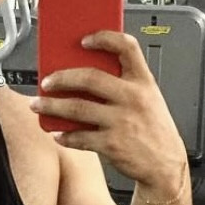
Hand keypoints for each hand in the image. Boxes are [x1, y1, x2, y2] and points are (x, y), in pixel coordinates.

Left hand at [30, 30, 187, 191]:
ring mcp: (121, 121)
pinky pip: (79, 137)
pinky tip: (57, 134)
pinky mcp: (111, 144)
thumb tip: (87, 77)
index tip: (85, 40)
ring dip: (52, 106)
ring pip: (77, 108)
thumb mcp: (149, 99)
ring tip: (38, 105)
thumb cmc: (155, 131)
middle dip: (62, 78)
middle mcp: (132, 98)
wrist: (166, 165)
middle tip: (46, 81)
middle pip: (90, 78)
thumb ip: (125, 85)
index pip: (127, 47)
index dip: (104, 38)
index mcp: (144, 82)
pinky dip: (65, 136)